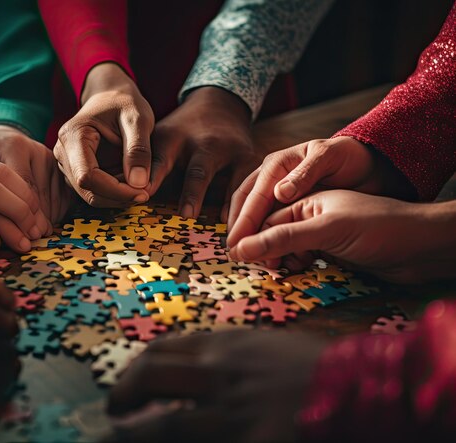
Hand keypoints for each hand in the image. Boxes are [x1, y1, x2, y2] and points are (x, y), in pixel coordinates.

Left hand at [0, 125, 70, 233]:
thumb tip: (1, 234)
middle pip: (40, 194)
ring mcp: (51, 158)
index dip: (23, 215)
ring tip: (38, 235)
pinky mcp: (60, 166)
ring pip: (53, 197)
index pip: (24, 187)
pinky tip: (45, 223)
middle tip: (32, 241)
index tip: (23, 236)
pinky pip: (62, 196)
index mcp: (14, 146)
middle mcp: (37, 149)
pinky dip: (55, 212)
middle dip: (36, 221)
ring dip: (47, 219)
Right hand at [54, 62, 151, 206]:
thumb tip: (139, 185)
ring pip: (90, 195)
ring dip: (117, 197)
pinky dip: (113, 193)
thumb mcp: (138, 119)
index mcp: (73, 135)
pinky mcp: (75, 171)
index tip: (143, 193)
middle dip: (118, 197)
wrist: (111, 96)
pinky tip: (130, 181)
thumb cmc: (124, 103)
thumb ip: (138, 150)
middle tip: (146, 193)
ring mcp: (66, 163)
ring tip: (140, 183)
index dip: (115, 191)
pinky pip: (93, 191)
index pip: (88, 177)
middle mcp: (63, 152)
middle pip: (87, 190)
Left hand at [108, 330, 324, 442]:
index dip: (136, 367)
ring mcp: (234, 410)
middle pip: (152, 376)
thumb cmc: (318, 367)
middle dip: (124, 392)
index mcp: (227, 345)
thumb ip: (229, 356)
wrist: (366, 389)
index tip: (127, 379)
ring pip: (165, 423)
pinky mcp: (251, 442)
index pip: (164, 350)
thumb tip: (196, 370)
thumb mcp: (266, 347)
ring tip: (120, 434)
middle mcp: (222, 372)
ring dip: (134, 431)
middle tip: (114, 408)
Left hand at [149, 86, 258, 220]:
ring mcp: (227, 150)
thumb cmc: (181, 132)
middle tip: (185, 215)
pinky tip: (231, 221)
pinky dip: (238, 203)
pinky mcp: (247, 157)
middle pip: (197, 171)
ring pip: (234, 180)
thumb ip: (144, 166)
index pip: (161, 161)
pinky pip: (243, 183)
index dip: (153, 179)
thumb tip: (113, 195)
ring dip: (225, 203)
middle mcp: (201, 143)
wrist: (220, 103)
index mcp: (172, 139)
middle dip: (192, 193)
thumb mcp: (161, 138)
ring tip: (220, 225)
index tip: (143, 196)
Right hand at [227, 136, 414, 247]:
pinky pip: (265, 218)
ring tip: (243, 254)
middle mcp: (270, 176)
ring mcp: (275, 190)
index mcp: (276, 163)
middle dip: (238, 228)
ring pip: (251, 211)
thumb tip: (279, 192)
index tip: (238, 241)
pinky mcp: (284, 203)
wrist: (367, 163)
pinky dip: (259, 233)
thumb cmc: (349, 157)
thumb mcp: (330, 159)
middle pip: (244, 203)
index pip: (254, 194)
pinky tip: (259, 247)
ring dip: (245, 232)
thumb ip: (306, 174)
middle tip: (234, 253)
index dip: (245, 219)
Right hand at [229, 190, 455, 282]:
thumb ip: (285, 236)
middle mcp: (305, 199)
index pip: (261, 204)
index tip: (230, 251)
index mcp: (301, 183)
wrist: (423, 243)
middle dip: (253, 239)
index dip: (244, 227)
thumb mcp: (328, 228)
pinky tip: (290, 269)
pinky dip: (289, 258)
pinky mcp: (326, 237)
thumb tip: (243, 247)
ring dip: (271, 251)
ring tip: (267, 269)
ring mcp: (316, 218)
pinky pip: (297, 247)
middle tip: (242, 262)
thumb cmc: (380, 225)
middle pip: (266, 218)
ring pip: (279, 234)